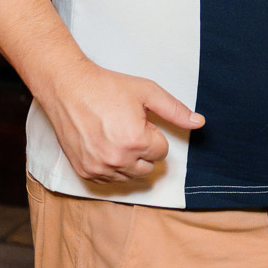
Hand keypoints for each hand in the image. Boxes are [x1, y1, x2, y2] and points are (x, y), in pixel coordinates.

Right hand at [38, 59, 204, 182]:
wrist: (68, 88)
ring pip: (130, 176)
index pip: (162, 152)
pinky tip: (105, 145)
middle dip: (144, 150)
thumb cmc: (107, 87)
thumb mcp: (147, 92)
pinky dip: (112, 167)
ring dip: (129, 160)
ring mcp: (99, 168)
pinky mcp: (85, 171)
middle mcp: (117, 159)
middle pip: (148, 168)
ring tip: (117, 136)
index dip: (153, 134)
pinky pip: (109, 180)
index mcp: (135, 141)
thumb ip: (175, 110)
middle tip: (129, 128)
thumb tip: (199, 123)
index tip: (139, 121)